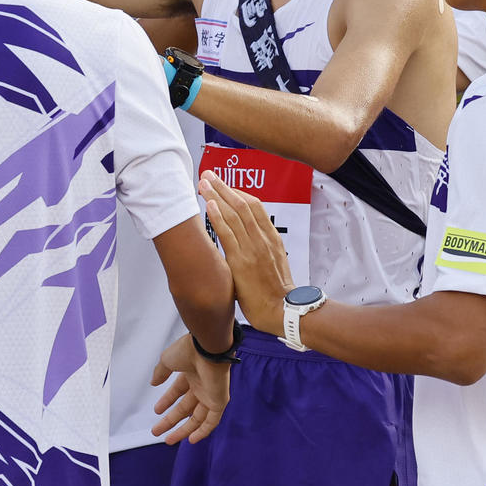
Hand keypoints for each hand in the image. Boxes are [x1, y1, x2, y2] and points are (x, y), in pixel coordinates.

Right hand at [150, 333, 230, 443]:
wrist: (207, 348)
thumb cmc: (188, 350)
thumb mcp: (167, 360)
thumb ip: (160, 372)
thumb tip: (153, 382)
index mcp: (190, 373)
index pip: (178, 391)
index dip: (167, 402)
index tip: (156, 411)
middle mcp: (201, 385)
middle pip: (185, 408)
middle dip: (170, 420)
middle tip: (156, 431)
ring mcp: (211, 394)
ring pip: (197, 418)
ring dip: (183, 430)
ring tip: (168, 440)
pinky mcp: (219, 401)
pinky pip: (212, 421)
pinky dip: (203, 431)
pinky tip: (191, 440)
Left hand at [198, 170, 291, 335]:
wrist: (282, 311)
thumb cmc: (276, 292)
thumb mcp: (275, 263)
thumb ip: (262, 249)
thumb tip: (247, 241)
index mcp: (272, 237)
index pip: (255, 206)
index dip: (237, 192)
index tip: (224, 185)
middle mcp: (263, 238)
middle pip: (242, 204)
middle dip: (224, 187)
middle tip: (208, 175)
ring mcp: (253, 249)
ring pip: (234, 214)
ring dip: (216, 196)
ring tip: (203, 183)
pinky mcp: (241, 262)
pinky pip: (228, 234)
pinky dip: (218, 217)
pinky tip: (208, 205)